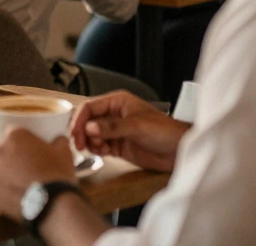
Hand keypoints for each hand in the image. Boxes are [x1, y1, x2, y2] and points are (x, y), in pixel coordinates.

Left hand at [0, 129, 76, 222]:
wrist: (52, 204)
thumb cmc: (58, 174)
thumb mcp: (64, 152)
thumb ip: (59, 141)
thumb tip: (59, 139)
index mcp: (15, 135)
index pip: (16, 134)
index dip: (25, 144)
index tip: (33, 152)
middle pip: (5, 150)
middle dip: (14, 158)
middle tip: (29, 169)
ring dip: (8, 173)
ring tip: (24, 184)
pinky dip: (3, 189)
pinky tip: (16, 194)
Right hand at [70, 90, 188, 172]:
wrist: (180, 151)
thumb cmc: (164, 131)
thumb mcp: (137, 126)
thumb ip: (112, 127)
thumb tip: (89, 128)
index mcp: (117, 102)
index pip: (90, 107)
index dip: (80, 120)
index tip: (75, 133)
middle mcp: (113, 115)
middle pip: (87, 121)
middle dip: (82, 133)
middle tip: (81, 145)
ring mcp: (115, 131)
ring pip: (91, 135)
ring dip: (90, 143)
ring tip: (100, 148)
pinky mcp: (117, 146)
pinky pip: (99, 146)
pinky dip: (97, 150)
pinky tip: (105, 152)